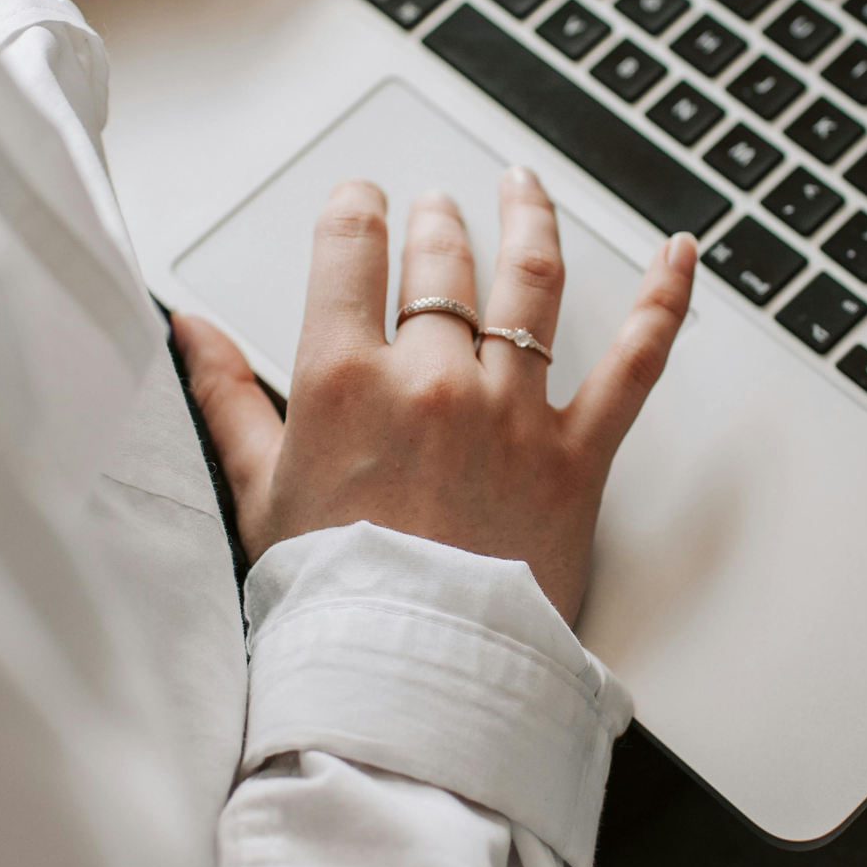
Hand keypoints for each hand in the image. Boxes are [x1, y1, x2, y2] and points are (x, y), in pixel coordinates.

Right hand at [173, 169, 696, 624]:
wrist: (412, 680)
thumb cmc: (333, 599)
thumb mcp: (258, 492)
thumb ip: (224, 396)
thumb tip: (188, 328)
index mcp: (345, 381)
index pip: (350, 250)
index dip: (356, 210)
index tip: (361, 201)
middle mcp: (434, 381)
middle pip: (440, 264)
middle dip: (434, 222)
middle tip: (433, 208)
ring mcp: (512, 411)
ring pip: (530, 283)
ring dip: (527, 219)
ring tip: (521, 187)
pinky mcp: (576, 454)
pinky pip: (634, 362)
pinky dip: (663, 301)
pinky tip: (679, 255)